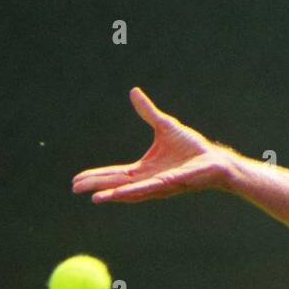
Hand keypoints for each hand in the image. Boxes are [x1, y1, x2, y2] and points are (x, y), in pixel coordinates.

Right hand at [72, 87, 234, 202]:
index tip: (78, 178)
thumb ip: (147, 112)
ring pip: (130, 191)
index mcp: (144, 170)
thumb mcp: (164, 126)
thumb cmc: (192, 148)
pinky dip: (133, 192)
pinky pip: (148, 189)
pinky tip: (120, 194)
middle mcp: (148, 181)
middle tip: (74, 187)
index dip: (97, 176)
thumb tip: (133, 91)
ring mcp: (158, 185)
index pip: (116, 174)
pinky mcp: (170, 184)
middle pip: (117, 184)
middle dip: (97, 186)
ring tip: (93, 197)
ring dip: (112, 194)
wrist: (214, 159)